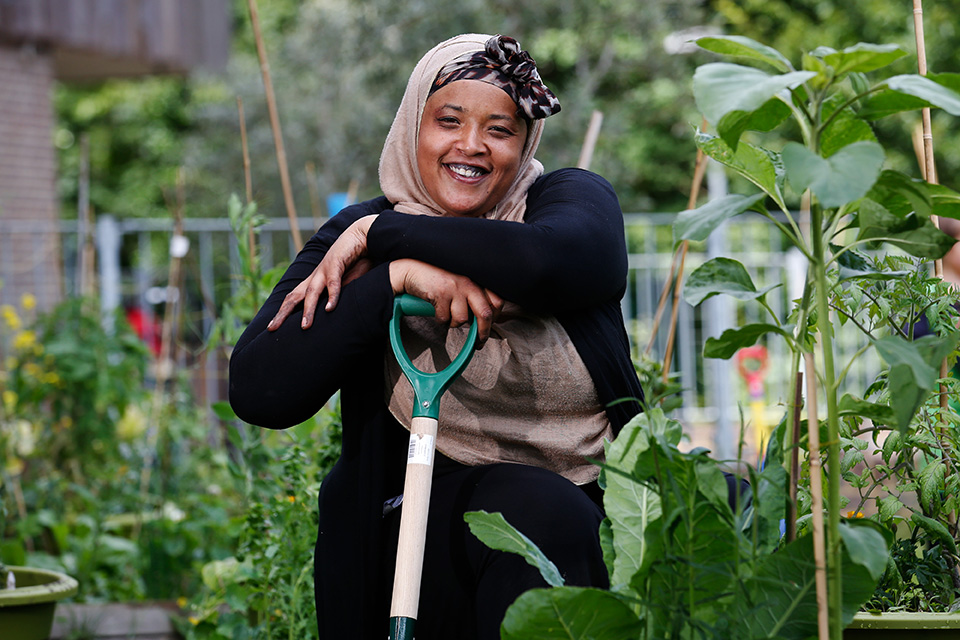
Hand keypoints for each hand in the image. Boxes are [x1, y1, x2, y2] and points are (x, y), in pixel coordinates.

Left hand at [268, 215, 376, 330]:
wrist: (361, 235)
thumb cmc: (354, 260)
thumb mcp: (344, 282)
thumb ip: (337, 296)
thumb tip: (331, 312)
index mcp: (314, 280)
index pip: (294, 298)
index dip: (283, 312)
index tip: (272, 327)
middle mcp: (315, 275)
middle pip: (294, 296)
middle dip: (283, 313)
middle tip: (272, 329)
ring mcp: (324, 269)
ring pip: (312, 292)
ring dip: (308, 310)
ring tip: (305, 327)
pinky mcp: (337, 263)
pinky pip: (333, 282)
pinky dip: (332, 296)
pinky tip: (330, 309)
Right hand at [389, 259, 501, 345]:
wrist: (413, 270)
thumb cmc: (438, 280)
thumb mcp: (460, 284)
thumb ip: (473, 296)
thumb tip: (485, 320)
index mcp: (477, 280)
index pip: (497, 301)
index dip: (496, 317)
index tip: (490, 326)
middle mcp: (469, 282)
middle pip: (485, 314)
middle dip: (483, 333)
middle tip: (479, 342)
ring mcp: (455, 288)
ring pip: (462, 319)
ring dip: (453, 323)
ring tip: (447, 314)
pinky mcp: (441, 293)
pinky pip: (444, 318)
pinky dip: (440, 319)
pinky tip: (436, 309)